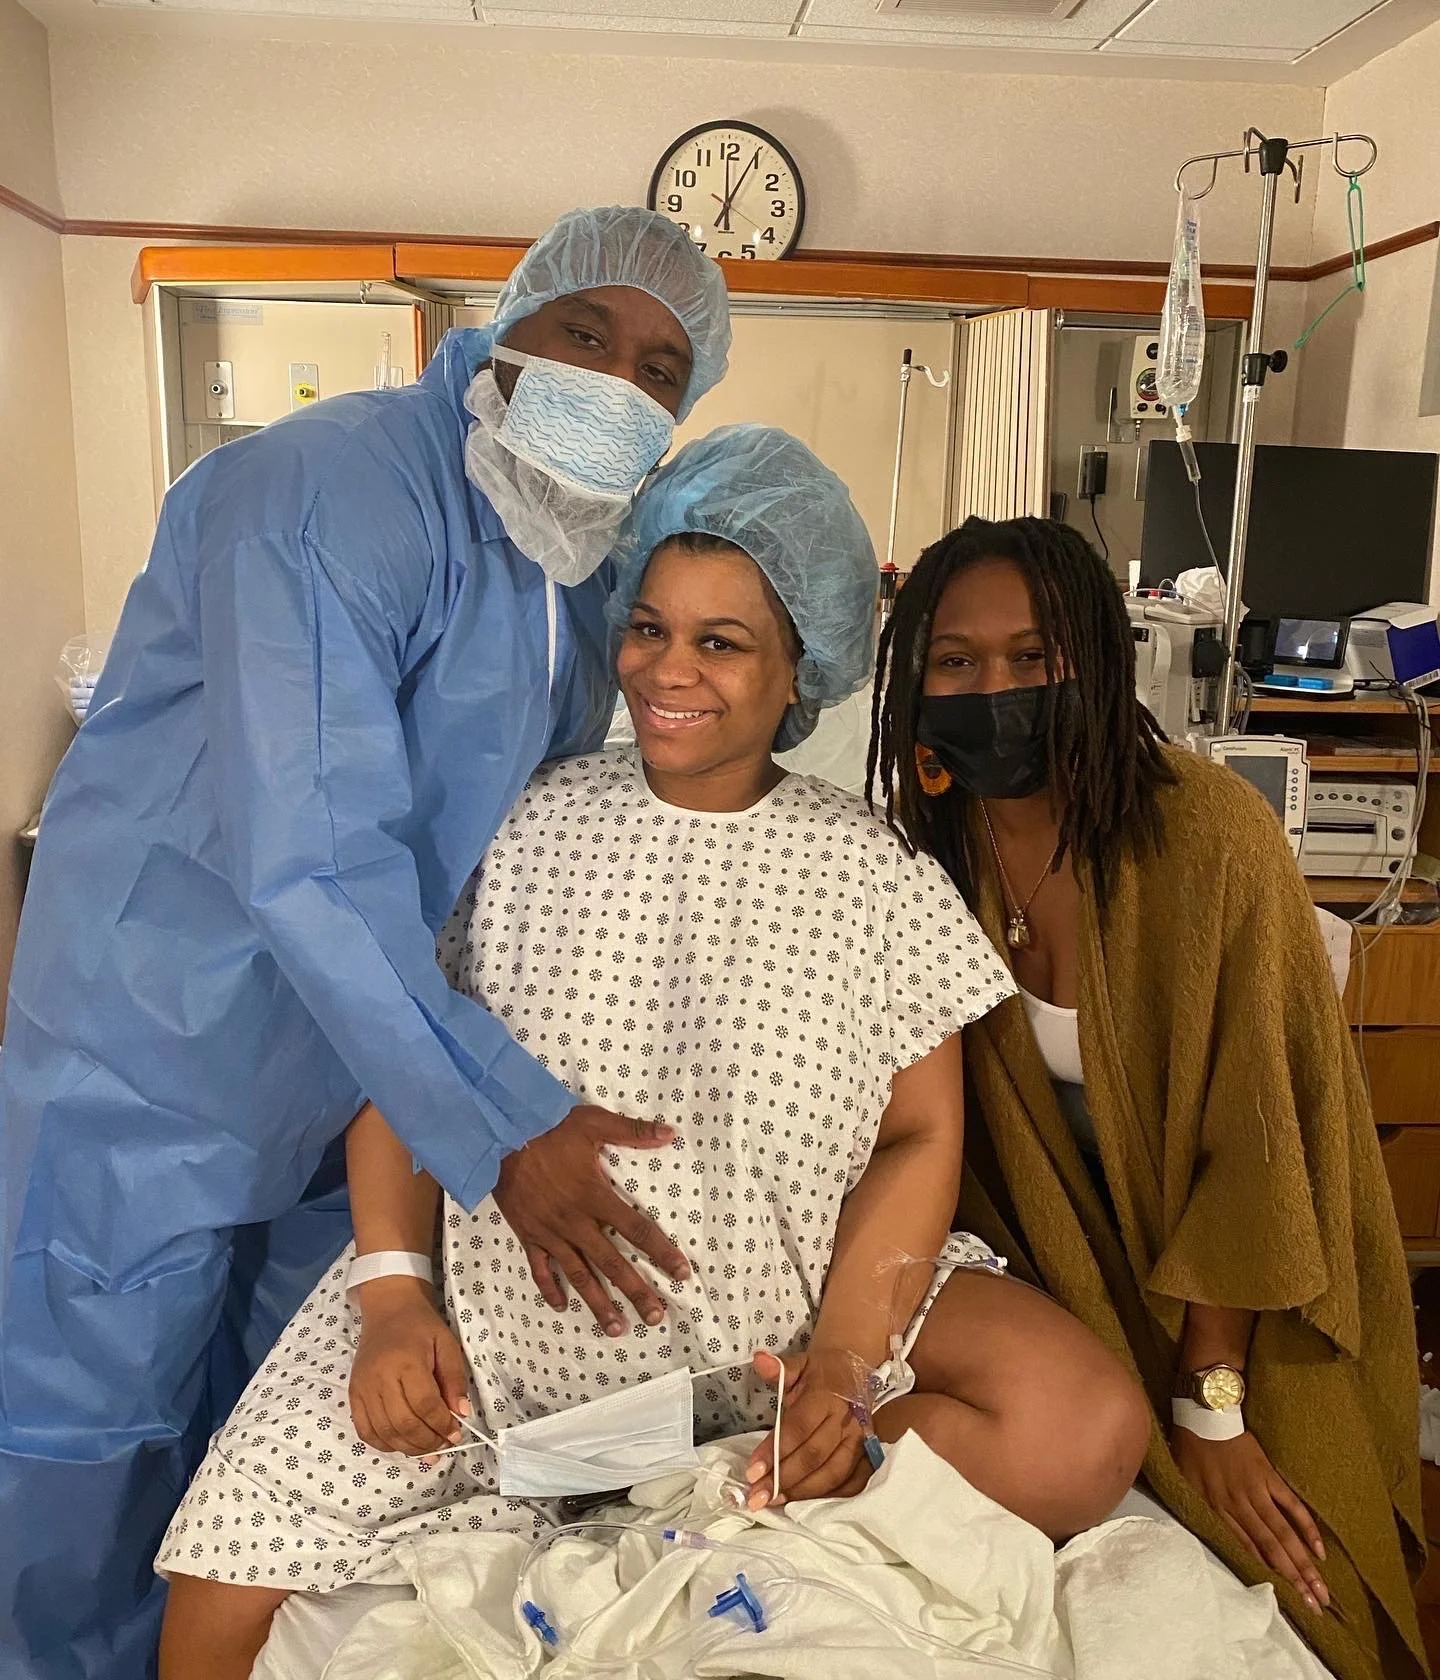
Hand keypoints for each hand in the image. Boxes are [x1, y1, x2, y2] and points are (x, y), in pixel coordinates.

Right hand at [349, 1278, 470, 1455]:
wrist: (388, 1310)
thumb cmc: (422, 1326)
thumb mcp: (447, 1345)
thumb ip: (455, 1379)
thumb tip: (461, 1414)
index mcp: (406, 1362)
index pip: (424, 1404)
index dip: (442, 1425)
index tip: (456, 1434)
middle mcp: (380, 1378)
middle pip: (403, 1423)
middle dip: (427, 1441)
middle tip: (443, 1446)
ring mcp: (362, 1388)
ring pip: (384, 1432)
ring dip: (408, 1448)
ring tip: (427, 1451)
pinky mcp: (353, 1394)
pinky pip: (365, 1430)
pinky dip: (384, 1444)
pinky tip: (402, 1444)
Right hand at [493, 1104, 690, 1336]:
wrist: (499, 1136)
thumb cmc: (549, 1129)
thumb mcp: (593, 1122)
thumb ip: (632, 1131)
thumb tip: (668, 1133)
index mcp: (595, 1196)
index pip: (637, 1230)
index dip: (661, 1252)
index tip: (681, 1274)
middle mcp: (576, 1222)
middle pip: (612, 1263)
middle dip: (635, 1291)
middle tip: (655, 1316)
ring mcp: (551, 1233)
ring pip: (579, 1275)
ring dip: (598, 1303)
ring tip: (616, 1328)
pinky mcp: (528, 1236)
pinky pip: (540, 1270)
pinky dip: (551, 1289)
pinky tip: (561, 1307)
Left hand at [743, 1348, 872, 1510]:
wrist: (855, 1370)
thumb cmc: (821, 1372)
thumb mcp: (799, 1363)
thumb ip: (780, 1368)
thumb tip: (759, 1360)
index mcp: (826, 1396)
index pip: (797, 1428)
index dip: (774, 1451)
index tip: (751, 1471)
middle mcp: (845, 1421)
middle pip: (814, 1456)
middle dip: (783, 1479)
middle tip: (756, 1496)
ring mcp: (859, 1439)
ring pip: (833, 1473)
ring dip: (803, 1491)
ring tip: (774, 1501)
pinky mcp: (867, 1452)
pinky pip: (852, 1481)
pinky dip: (829, 1496)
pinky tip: (806, 1503)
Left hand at [1172, 1427, 1328, 1611]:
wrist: (1205, 1413)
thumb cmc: (1190, 1448)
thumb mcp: (1185, 1483)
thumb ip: (1202, 1511)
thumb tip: (1214, 1538)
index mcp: (1217, 1509)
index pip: (1246, 1552)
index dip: (1266, 1577)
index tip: (1284, 1603)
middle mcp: (1239, 1505)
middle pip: (1271, 1549)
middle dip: (1293, 1580)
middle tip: (1314, 1607)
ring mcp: (1258, 1490)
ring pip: (1284, 1533)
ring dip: (1304, 1564)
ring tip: (1322, 1589)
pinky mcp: (1270, 1476)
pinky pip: (1292, 1505)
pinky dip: (1307, 1528)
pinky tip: (1319, 1551)